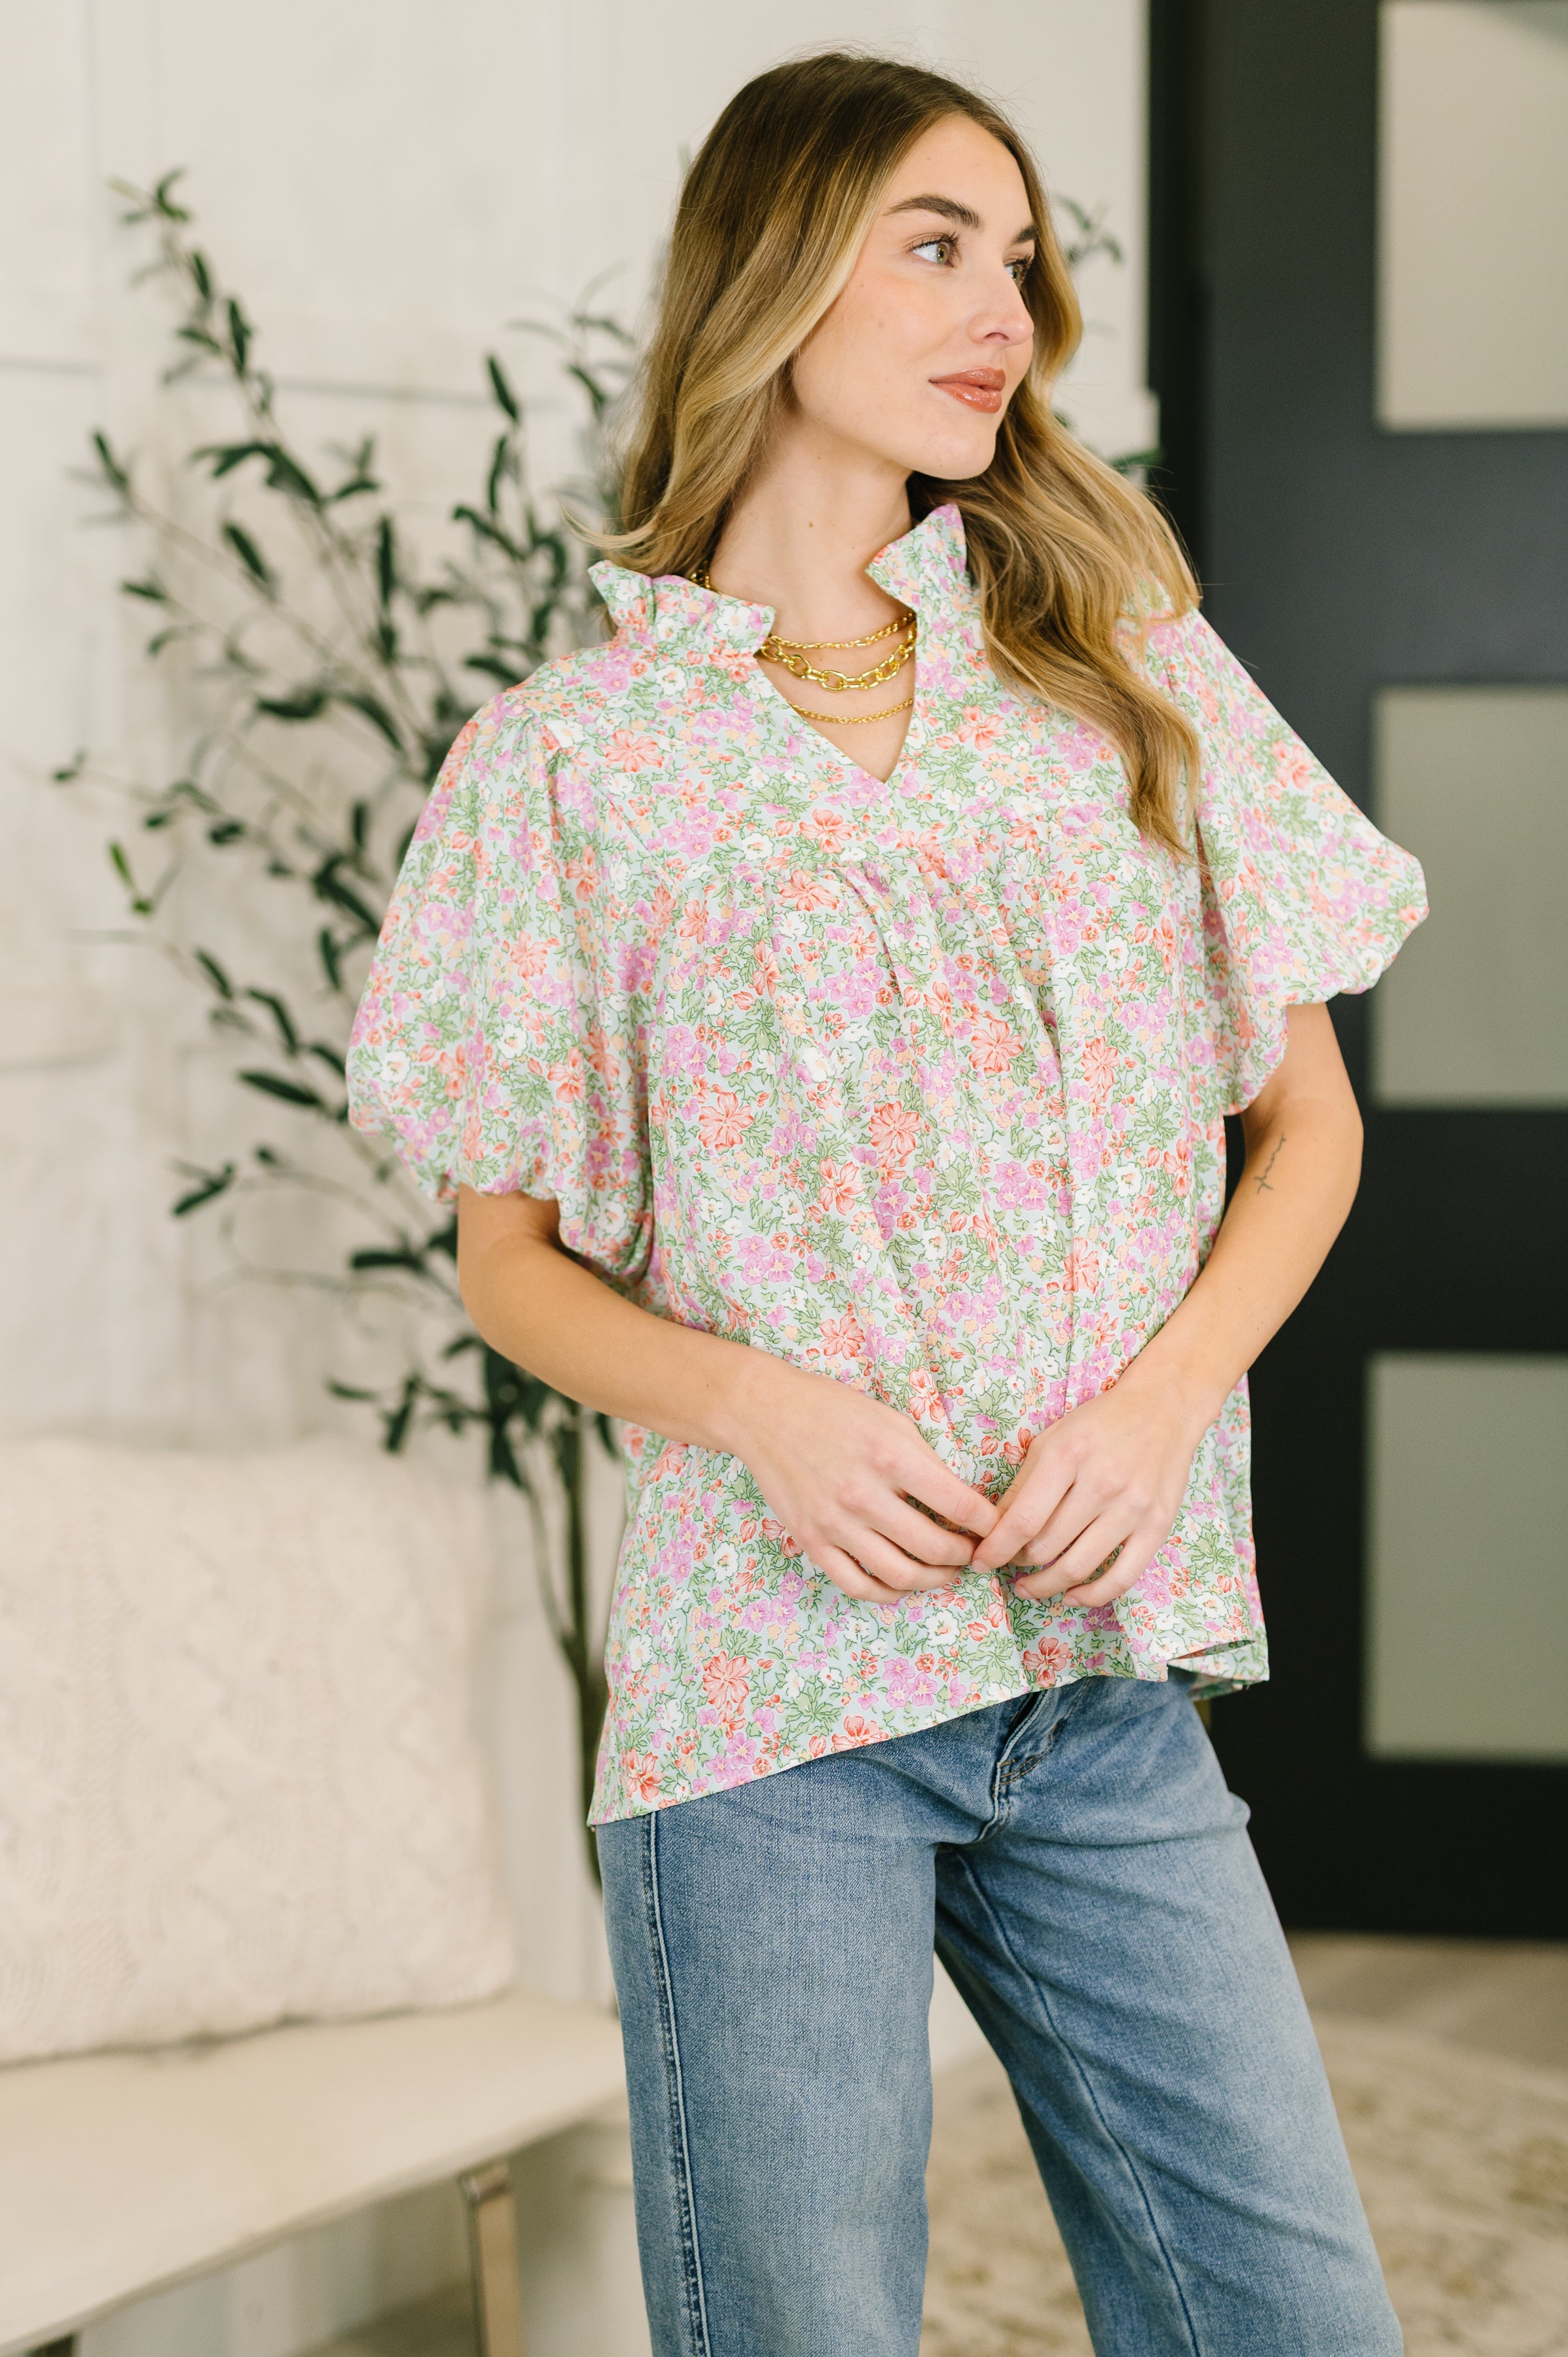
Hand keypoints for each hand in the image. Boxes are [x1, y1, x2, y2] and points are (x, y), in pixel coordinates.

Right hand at [726, 1359, 998, 1603]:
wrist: (765, 1413)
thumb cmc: (834, 1410)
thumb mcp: (891, 1421)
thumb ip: (926, 1462)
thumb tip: (962, 1503)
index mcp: (891, 1457)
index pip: (959, 1505)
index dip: (989, 1523)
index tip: (998, 1528)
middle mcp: (864, 1495)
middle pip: (935, 1547)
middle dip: (966, 1555)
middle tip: (975, 1553)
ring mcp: (835, 1523)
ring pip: (899, 1576)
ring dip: (933, 1580)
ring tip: (945, 1571)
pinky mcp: (811, 1541)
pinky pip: (856, 1585)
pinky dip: (885, 1593)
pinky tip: (900, 1585)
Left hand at [969, 1368, 1211, 1605]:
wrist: (1163, 1407)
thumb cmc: (1100, 1423)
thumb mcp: (1052, 1440)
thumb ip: (1023, 1485)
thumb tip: (995, 1531)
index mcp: (1068, 1455)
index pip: (1023, 1520)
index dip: (996, 1549)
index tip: (981, 1561)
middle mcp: (1102, 1483)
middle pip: (1047, 1546)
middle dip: (1018, 1563)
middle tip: (1009, 1564)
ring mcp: (1133, 1508)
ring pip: (1078, 1567)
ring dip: (1047, 1586)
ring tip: (1030, 1587)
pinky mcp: (1158, 1526)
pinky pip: (1122, 1577)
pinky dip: (1092, 1596)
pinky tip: (1071, 1595)